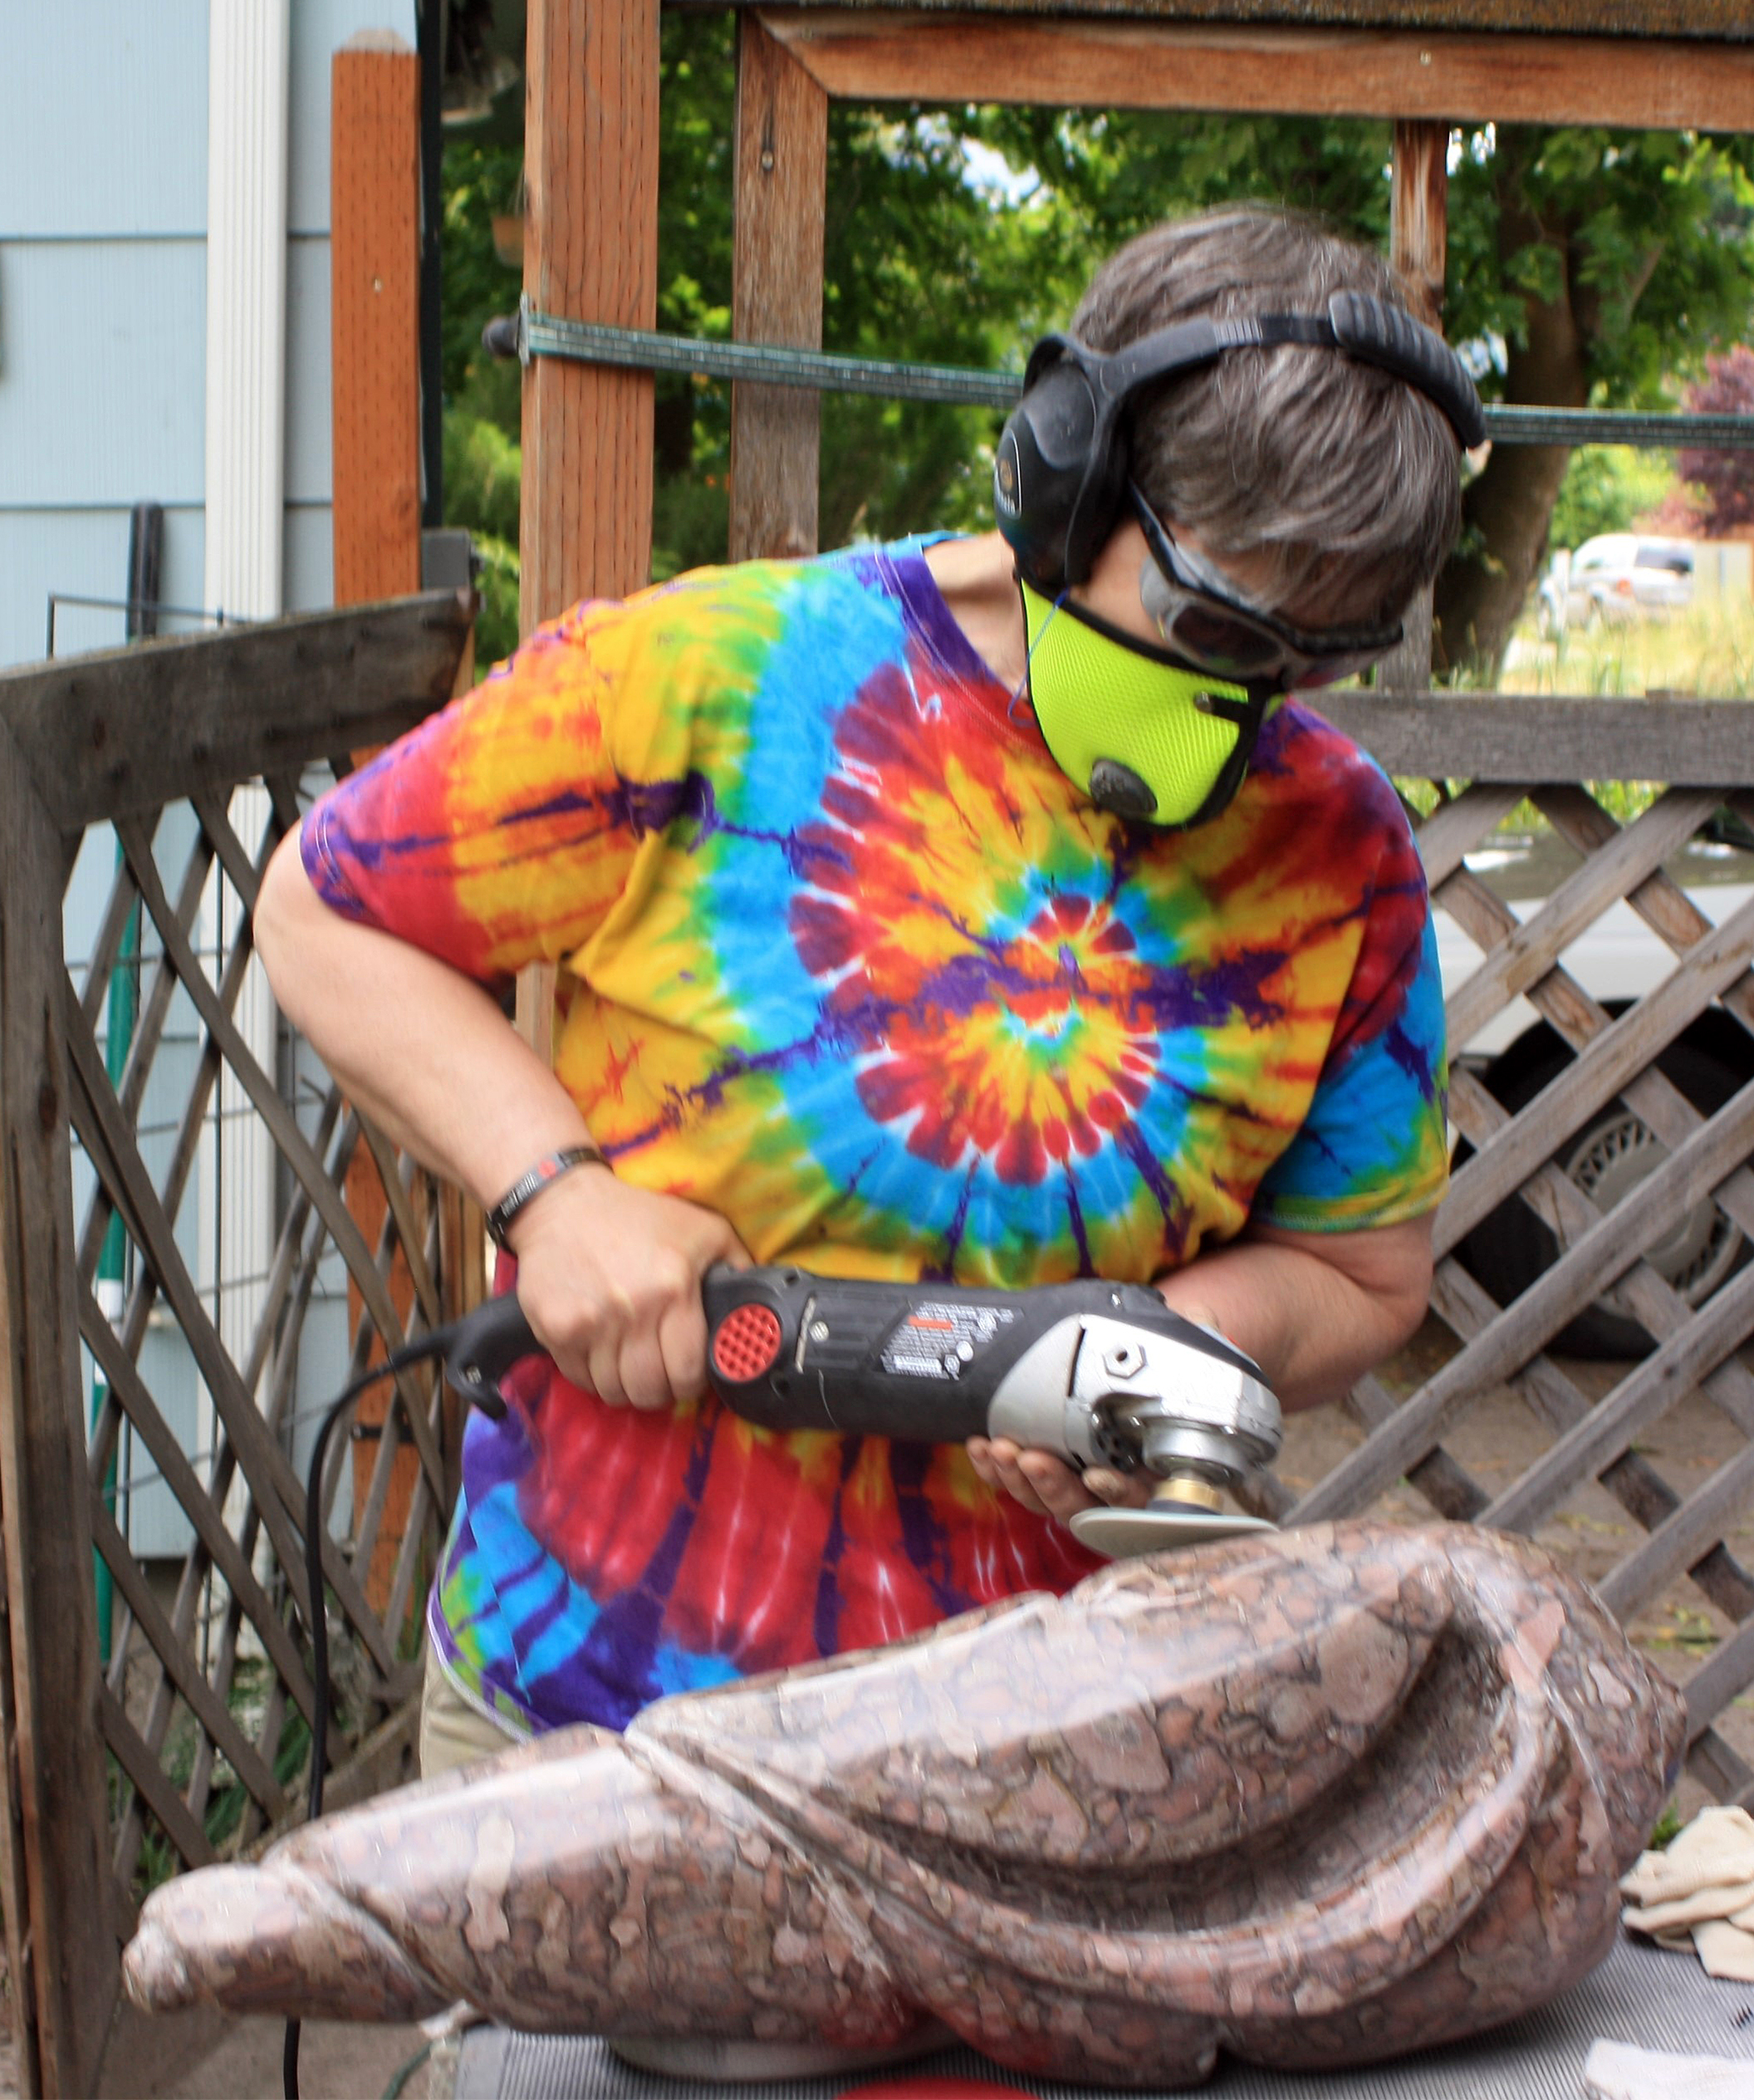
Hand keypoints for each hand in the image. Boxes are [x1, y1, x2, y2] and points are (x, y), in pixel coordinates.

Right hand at [506, 1167, 752, 1409]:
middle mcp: (632, 1311)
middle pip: (649, 1391)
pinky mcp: (555, 1329)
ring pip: (613, 1391)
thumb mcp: (704, 1228)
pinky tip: (600, 1350)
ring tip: (629, 1361)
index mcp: (673, 1289)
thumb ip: (737, 1265)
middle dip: (659, 1390)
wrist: (563, 1205)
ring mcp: (589, 1324)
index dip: (692, 1382)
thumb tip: (757, 1307)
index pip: (688, 1372)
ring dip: (625, 1385)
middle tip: (659, 1373)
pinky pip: (579, 1379)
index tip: (689, 1373)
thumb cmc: (637, 1217)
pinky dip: (592, 1375)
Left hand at [967, 1288, 1228, 1522]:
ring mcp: (1078, 1483)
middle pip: (1082, 1507)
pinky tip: (981, 1448)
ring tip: (998, 1449)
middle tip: (1029, 1457)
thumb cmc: (1170, 1374)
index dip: (1117, 1494)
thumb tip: (1201, 1320)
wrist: (1144, 1371)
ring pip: (1045, 1499)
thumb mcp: (1191, 1357)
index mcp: (1158, 1472)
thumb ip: (1198, 1342)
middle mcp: (1118, 1486)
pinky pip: (1019, 1483)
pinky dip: (997, 1471)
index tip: (1096, 1476)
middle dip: (1051, 1485)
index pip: (1139, 1500)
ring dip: (1017, 1479)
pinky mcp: (1046, 1471)